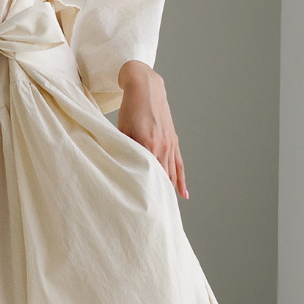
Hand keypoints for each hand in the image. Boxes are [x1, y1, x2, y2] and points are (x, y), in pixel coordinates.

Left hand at [116, 61, 186, 199]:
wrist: (145, 86)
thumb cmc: (129, 108)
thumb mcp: (121, 130)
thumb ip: (122, 149)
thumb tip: (120, 168)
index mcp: (147, 145)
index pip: (147, 176)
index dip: (146, 193)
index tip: (144, 210)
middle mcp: (162, 147)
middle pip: (161, 179)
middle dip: (158, 197)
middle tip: (156, 217)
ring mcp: (170, 145)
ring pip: (170, 174)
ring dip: (169, 192)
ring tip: (167, 210)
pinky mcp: (173, 141)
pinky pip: (179, 165)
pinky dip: (181, 180)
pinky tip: (183, 194)